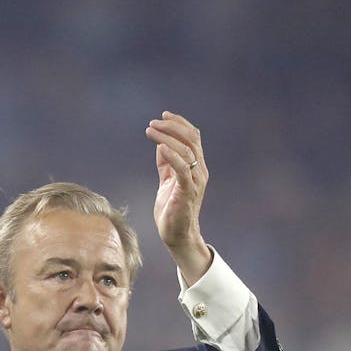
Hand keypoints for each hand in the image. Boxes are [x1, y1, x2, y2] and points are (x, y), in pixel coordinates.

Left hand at [146, 110, 212, 281]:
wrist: (177, 236)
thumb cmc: (172, 209)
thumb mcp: (167, 181)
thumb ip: (166, 164)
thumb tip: (161, 144)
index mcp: (196, 167)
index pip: (193, 137)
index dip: (179, 123)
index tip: (163, 115)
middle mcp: (200, 171)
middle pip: (192, 139)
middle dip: (172, 126)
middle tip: (153, 122)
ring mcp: (195, 181)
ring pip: (187, 150)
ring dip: (167, 137)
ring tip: (151, 131)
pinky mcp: (188, 192)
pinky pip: (182, 169)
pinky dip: (172, 155)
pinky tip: (160, 147)